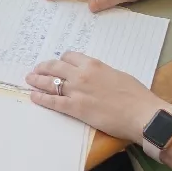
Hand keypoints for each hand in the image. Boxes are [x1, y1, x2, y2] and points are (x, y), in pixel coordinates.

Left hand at [25, 52, 165, 143]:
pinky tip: (34, 96)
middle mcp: (81, 75)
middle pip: (55, 67)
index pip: (69, 57)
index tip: (58, 64)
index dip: (61, 60)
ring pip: (50, 83)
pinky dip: (41, 98)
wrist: (141, 113)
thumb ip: (103, 74)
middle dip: (43, 68)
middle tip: (36, 70)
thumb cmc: (136, 95)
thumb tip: (97, 77)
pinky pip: (53, 101)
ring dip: (37, 80)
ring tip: (30, 80)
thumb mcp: (118, 75)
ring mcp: (77, 91)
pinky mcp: (76, 108)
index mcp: (93, 65)